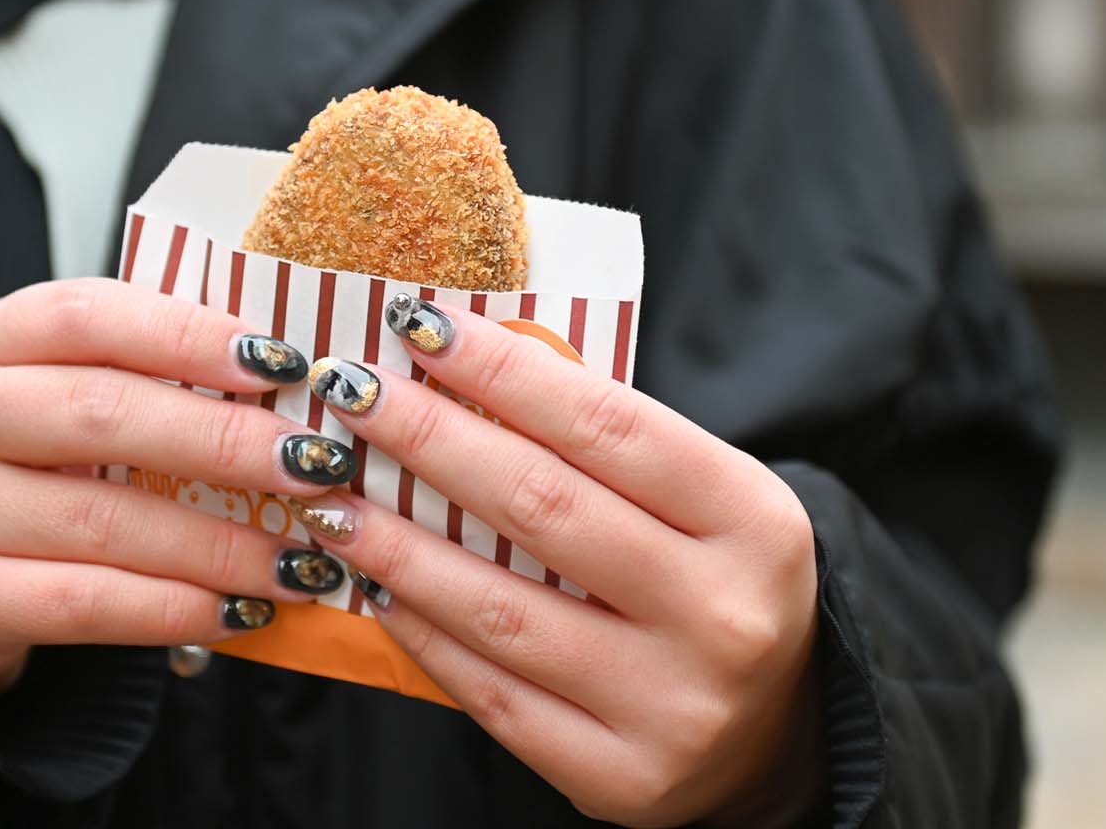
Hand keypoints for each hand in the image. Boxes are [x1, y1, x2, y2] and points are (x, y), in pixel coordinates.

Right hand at [0, 278, 353, 699]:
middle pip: (102, 414)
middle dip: (225, 441)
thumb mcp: (49, 390)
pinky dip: (177, 609)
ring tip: (304, 558)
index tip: (285, 363)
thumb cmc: (15, 460)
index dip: (192, 335)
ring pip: (106, 520)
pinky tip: (243, 610)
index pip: (90, 315)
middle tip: (316, 464)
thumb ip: (139, 371)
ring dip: (222, 543)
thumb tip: (285, 379)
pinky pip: (88, 603)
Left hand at [290, 298, 822, 827]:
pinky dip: (421, 632)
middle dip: (429, 437)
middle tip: (350, 392)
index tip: (420, 327)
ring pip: (501, 609)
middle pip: (543, 507)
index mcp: (754, 521)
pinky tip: (375, 584)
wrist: (774, 730)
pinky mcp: (618, 778)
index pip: (609, 425)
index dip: (505, 371)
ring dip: (397, 543)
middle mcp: (722, 616)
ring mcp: (670, 707)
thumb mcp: (703, 497)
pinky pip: (491, 694)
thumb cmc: (715, 579)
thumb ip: (606, 442)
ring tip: (330, 496)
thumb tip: (464, 367)